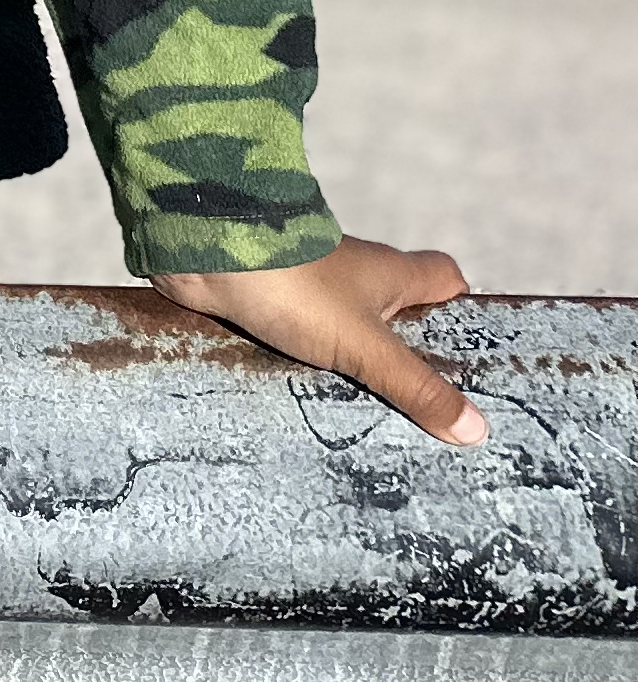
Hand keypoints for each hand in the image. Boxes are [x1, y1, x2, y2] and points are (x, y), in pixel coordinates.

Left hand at [152, 236, 485, 445]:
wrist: (206, 253)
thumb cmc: (295, 286)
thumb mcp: (366, 345)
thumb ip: (416, 386)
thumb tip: (476, 429)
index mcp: (392, 273)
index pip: (446, 280)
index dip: (463, 310)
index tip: (474, 357)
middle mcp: (357, 277)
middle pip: (399, 314)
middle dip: (411, 355)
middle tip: (430, 411)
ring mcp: (313, 290)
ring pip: (351, 331)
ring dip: (360, 366)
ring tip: (380, 423)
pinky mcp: (274, 304)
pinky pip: (306, 340)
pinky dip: (314, 367)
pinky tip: (318, 406)